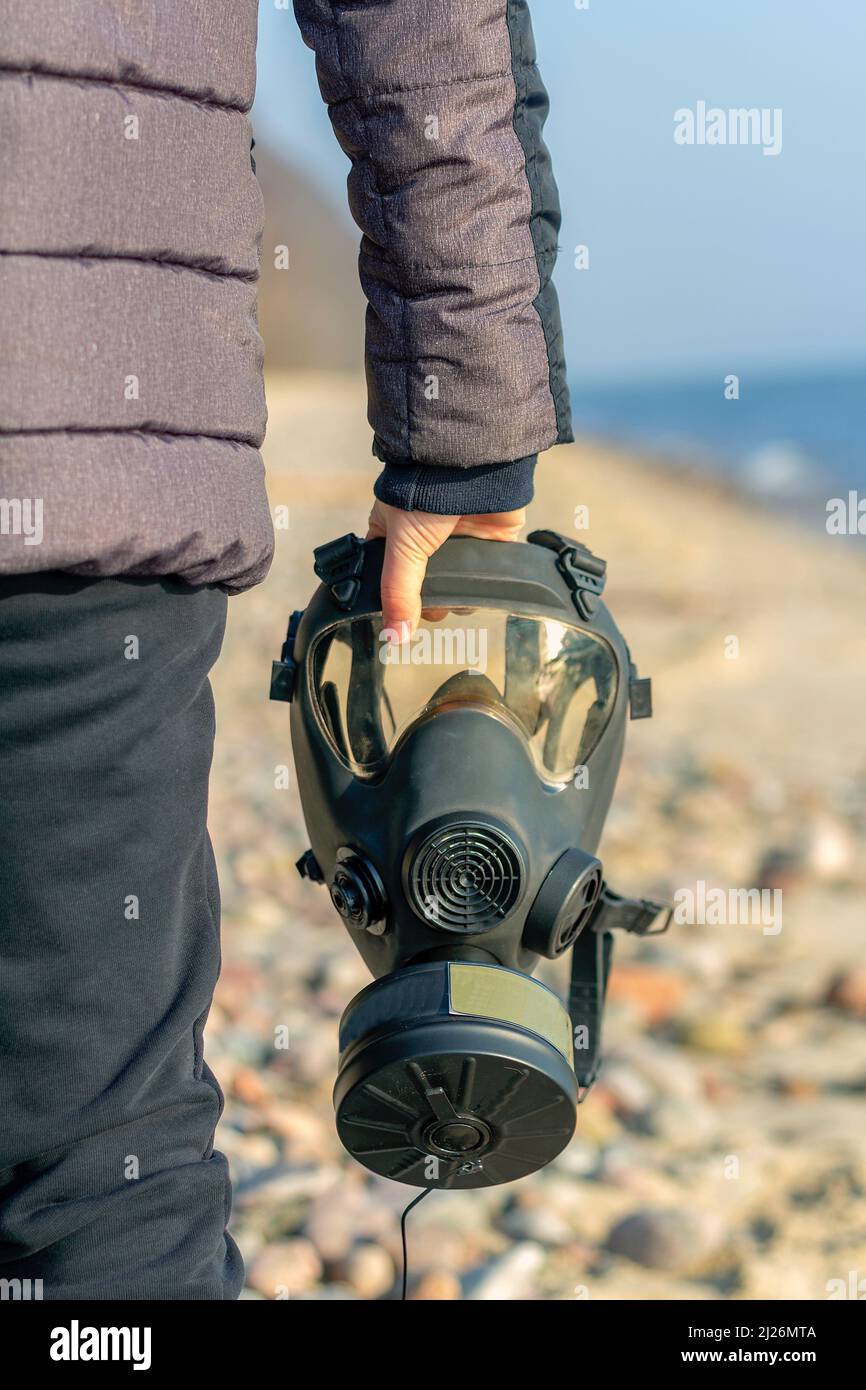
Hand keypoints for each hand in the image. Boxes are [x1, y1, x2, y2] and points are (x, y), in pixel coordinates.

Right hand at [365, 501, 525, 637]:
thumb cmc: (426, 490)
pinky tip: (479, 590)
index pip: (387, 578)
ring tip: (458, 597)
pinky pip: (484, 576)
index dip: (393, 600)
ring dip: (458, 598)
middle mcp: (425, 540)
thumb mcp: (402, 544)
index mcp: (392, 534)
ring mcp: (458, 541)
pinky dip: (482, 587)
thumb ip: (398, 592)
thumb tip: (394, 636)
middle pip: (424, 588)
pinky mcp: (489, 543)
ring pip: (456, 587)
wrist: (474, 464)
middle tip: (433, 610)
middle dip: (429, 603)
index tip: (398, 619)